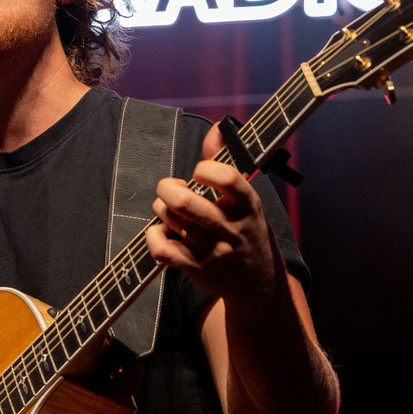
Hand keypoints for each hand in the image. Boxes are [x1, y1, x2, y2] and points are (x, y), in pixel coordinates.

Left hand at [145, 128, 284, 303]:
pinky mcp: (196, 269)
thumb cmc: (248, 232)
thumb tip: (214, 129)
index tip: (200, 173)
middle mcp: (231, 229)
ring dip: (161, 208)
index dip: (204, 169)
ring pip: (171, 220)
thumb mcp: (246, 200)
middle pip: (184, 202)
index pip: (225, 178)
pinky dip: (154, 236)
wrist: (259, 284)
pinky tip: (162, 232)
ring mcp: (213, 251)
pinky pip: (162, 249)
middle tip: (171, 189)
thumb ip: (226, 163)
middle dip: (167, 187)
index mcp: (247, 206)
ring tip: (169, 209)